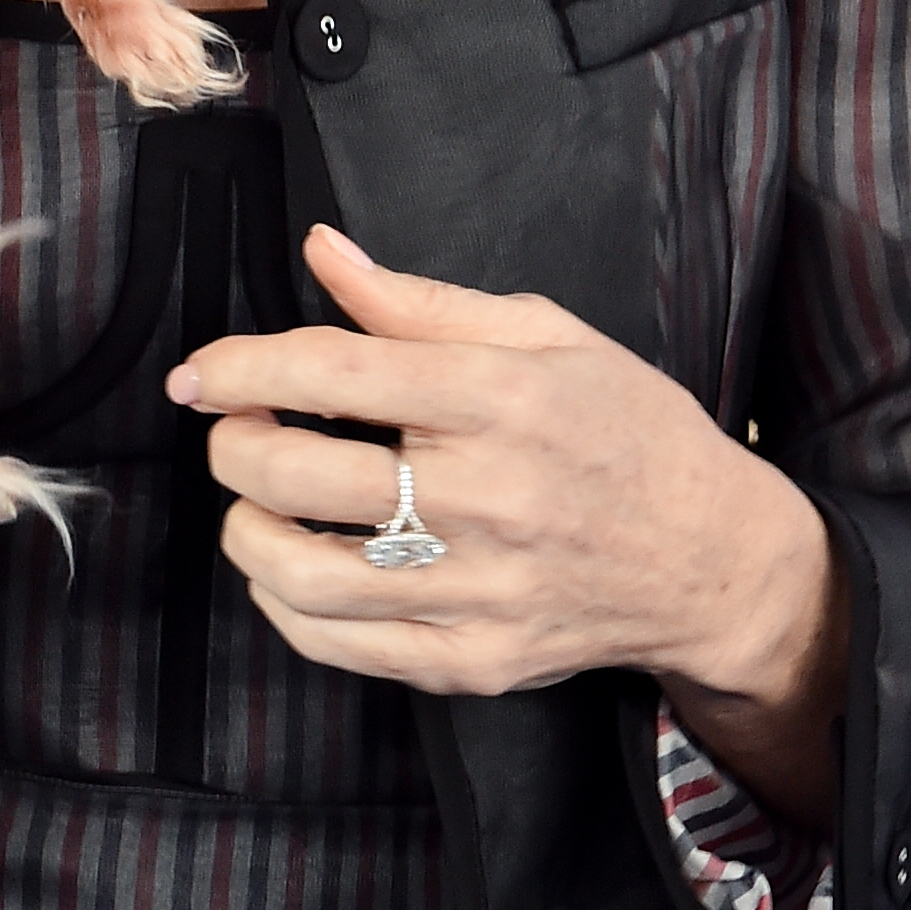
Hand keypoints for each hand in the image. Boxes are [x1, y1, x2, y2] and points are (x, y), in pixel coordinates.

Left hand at [168, 220, 849, 828]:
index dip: (242, 368)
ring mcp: (481, 588)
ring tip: (252, 501)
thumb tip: (324, 252)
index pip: (335, 373)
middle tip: (232, 430)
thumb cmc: (628, 429)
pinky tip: (290, 569)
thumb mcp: (546, 335)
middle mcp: (489, 496)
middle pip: (301, 474)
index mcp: (502, 397)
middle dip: (232, 445)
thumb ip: (420, 301)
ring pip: (304, 574)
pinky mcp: (475, 657)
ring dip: (245, 530)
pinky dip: (285, 606)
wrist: (711, 556)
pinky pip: (341, 645)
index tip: (200, 373)